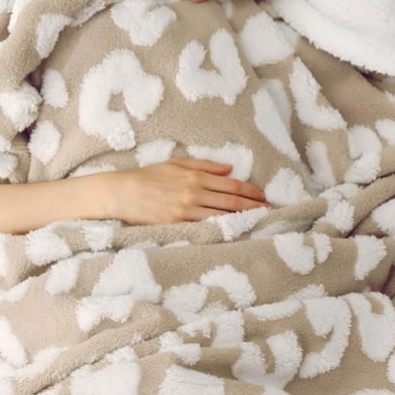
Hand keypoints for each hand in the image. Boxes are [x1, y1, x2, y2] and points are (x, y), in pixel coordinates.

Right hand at [108, 158, 268, 224]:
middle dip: (252, 206)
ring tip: (258, 222)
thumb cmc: (149, 176)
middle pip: (231, 200)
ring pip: (221, 214)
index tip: (263, 196)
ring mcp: (186, 209)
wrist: (124, 192)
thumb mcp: (176, 163)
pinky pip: (205, 226)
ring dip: (242, 218)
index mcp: (195, 176)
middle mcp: (194, 192)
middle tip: (270, 211)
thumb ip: (203, 165)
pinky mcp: (178, 223)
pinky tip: (234, 230)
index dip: (249, 191)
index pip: (230, 184)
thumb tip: (227, 169)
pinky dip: (221, 227)